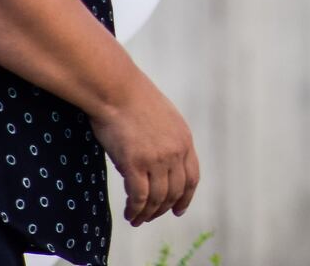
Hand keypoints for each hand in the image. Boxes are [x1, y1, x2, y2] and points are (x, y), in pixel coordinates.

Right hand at [90, 71, 199, 225]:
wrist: (117, 89)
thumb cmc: (133, 99)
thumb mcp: (164, 117)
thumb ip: (168, 139)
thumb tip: (161, 160)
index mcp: (184, 139)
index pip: (192, 177)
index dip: (186, 197)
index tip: (178, 210)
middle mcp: (175, 151)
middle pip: (175, 192)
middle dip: (163, 209)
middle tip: (150, 217)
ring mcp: (156, 159)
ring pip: (158, 198)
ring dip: (148, 214)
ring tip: (137, 219)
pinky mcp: (135, 164)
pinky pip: (140, 197)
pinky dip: (135, 210)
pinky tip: (129, 214)